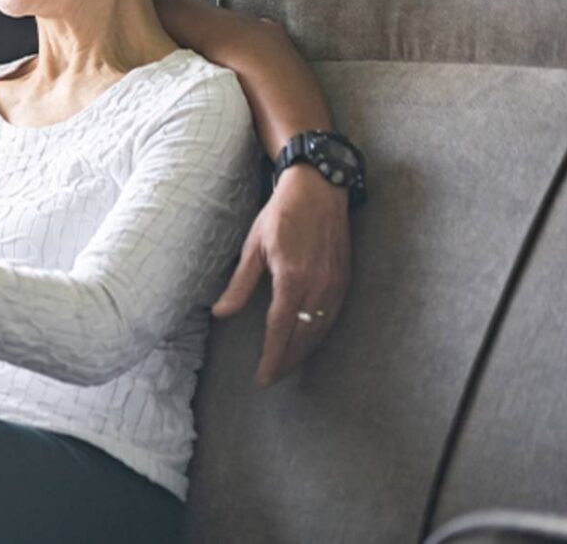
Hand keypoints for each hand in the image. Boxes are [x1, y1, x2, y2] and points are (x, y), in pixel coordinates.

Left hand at [212, 165, 352, 385]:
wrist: (320, 189)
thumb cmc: (281, 215)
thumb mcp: (253, 247)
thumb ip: (240, 284)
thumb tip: (221, 313)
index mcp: (292, 278)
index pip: (280, 329)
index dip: (271, 357)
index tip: (262, 378)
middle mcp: (318, 285)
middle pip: (303, 336)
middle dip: (287, 360)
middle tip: (273, 377)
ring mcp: (335, 283)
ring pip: (320, 329)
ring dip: (304, 351)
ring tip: (288, 364)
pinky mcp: (345, 278)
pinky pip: (333, 316)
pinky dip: (320, 333)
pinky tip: (309, 340)